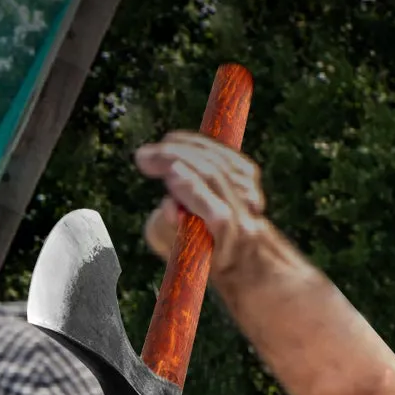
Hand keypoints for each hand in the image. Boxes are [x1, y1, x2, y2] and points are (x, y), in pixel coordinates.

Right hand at [135, 132, 267, 276]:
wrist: (230, 254)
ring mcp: (250, 196)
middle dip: (178, 160)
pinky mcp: (249, 177)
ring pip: (218, 162)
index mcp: (226, 247)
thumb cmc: (189, 253)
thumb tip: (172, 207)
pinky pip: (222, 153)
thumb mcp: (169, 250)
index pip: (217, 215)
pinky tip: (172, 141)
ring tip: (150, 151)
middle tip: (144, 156)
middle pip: (215, 179)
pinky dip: (195, 144)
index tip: (171, 173)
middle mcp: (246, 221)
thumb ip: (166, 230)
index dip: (195, 192)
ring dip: (182, 149)